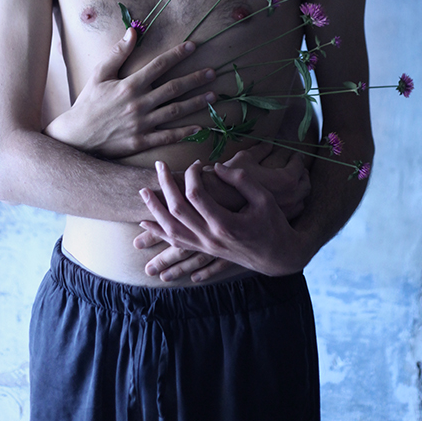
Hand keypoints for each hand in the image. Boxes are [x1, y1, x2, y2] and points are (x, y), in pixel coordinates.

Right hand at [44, 29, 215, 156]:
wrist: (76, 137)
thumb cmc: (88, 102)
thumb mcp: (99, 74)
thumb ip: (118, 53)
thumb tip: (132, 31)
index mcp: (129, 85)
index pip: (158, 65)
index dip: (177, 54)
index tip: (193, 46)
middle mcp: (138, 104)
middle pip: (173, 88)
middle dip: (195, 79)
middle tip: (213, 72)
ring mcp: (141, 124)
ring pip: (175, 111)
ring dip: (196, 103)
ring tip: (213, 96)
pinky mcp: (141, 141)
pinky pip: (167, 136)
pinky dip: (184, 132)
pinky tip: (199, 127)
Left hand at [138, 160, 311, 275]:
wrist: (278, 257)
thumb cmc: (273, 224)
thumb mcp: (264, 198)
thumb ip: (241, 180)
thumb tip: (215, 166)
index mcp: (226, 223)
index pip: (196, 195)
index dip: (191, 175)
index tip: (196, 163)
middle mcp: (211, 237)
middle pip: (178, 211)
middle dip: (165, 186)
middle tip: (159, 166)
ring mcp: (206, 247)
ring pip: (171, 230)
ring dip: (155, 211)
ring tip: (144, 193)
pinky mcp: (205, 251)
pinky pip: (176, 244)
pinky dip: (159, 234)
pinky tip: (146, 224)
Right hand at [221, 148, 310, 219]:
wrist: (217, 206)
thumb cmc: (231, 180)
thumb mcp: (245, 159)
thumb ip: (260, 150)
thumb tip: (269, 142)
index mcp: (286, 180)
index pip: (298, 167)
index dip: (297, 159)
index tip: (296, 155)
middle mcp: (290, 198)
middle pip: (305, 184)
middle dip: (303, 174)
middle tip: (298, 168)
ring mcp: (286, 212)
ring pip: (301, 199)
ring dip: (300, 189)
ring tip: (294, 183)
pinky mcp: (277, 222)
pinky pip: (294, 211)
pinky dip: (293, 203)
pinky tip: (285, 199)